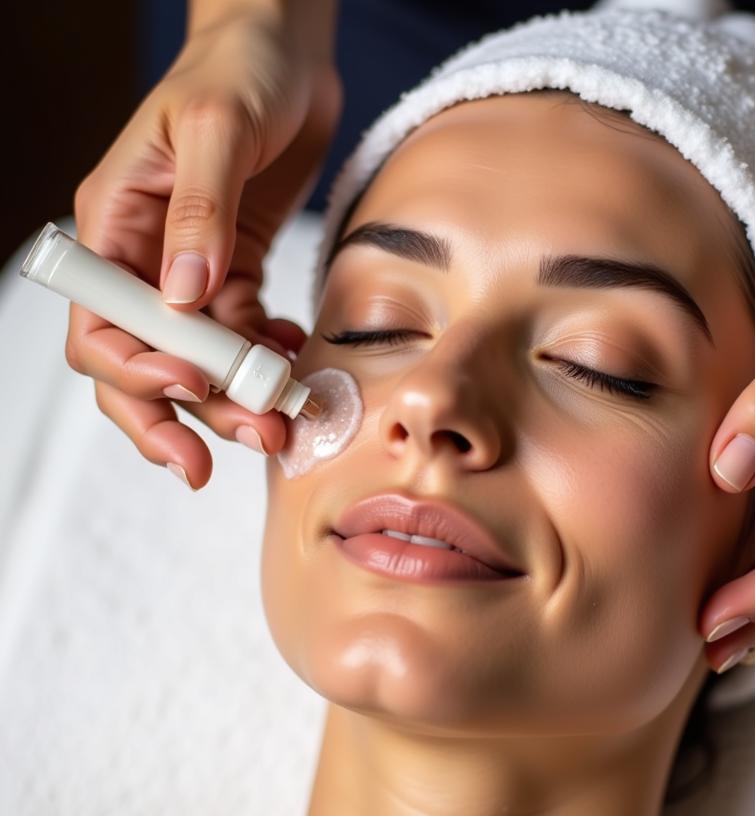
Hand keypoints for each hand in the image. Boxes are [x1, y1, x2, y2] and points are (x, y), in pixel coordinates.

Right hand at [66, 13, 342, 488]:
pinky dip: (266, 362)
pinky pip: (244, 339)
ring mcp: (193, 273)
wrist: (287, 53)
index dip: (137, 372)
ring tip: (279, 425)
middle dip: (174, 419)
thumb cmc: (240, 71)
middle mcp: (147, 261)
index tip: (194, 389)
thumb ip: (199, 214)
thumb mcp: (217, 129)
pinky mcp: (237, 272)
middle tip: (213, 464)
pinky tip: (293, 365)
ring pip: (200, 364)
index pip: (101, 326)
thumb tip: (184, 298)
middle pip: (140, 365)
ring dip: (234, 403)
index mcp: (114, 227)